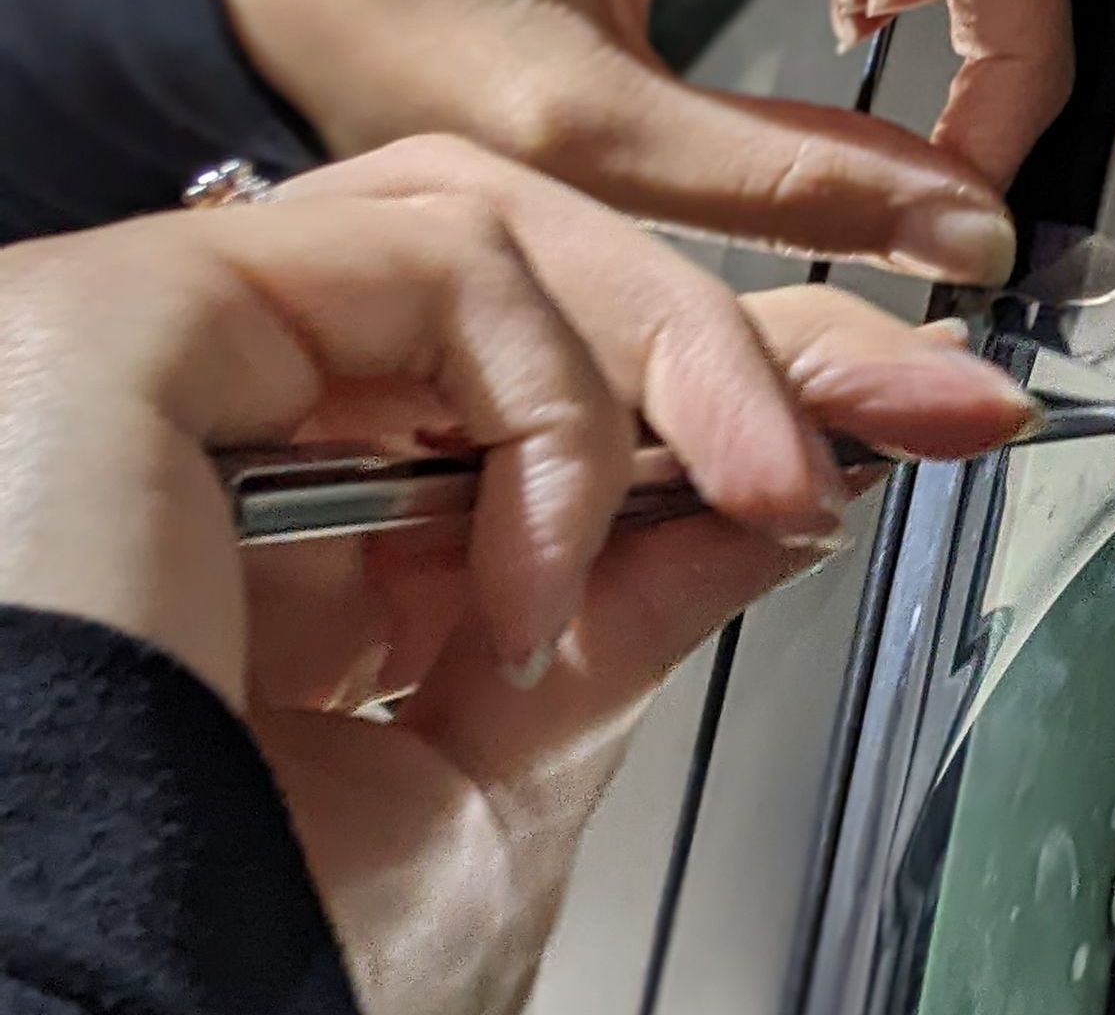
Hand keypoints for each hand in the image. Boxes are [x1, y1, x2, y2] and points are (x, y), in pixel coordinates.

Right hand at [0, 136, 1034, 1014]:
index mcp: (300, 534)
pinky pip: (434, 258)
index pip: (537, 383)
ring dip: (684, 354)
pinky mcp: (144, 310)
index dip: (731, 376)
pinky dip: (548, 403)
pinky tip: (532, 570)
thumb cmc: (213, 946)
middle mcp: (237, 424)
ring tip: (766, 489)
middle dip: (753, 334)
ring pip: (496, 226)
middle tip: (916, 404)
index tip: (913, 404)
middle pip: (529, 272)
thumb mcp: (492, 775)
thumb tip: (762, 502)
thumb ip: (622, 611)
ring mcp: (186, 352)